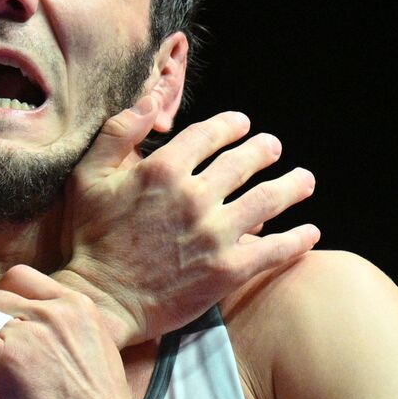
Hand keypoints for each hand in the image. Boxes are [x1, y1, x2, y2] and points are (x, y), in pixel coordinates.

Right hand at [57, 96, 318, 345]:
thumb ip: (118, 133)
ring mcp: (216, 234)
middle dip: (264, 150)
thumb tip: (151, 99)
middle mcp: (194, 197)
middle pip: (245, 161)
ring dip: (293, 185)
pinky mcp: (229, 269)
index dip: (230, 125)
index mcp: (162, 170)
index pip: (209, 134)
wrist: (102, 300)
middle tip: (274, 147)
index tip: (241, 124)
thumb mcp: (87, 178)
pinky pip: (276, 248)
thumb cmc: (91, 238)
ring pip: (270, 198)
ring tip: (303, 180)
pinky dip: (298, 238)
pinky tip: (310, 232)